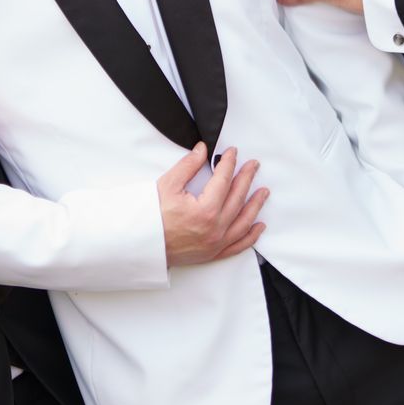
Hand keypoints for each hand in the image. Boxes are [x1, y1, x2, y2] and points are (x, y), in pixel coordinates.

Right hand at [157, 144, 267, 265]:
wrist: (139, 245)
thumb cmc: (151, 217)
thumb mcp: (167, 185)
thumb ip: (188, 166)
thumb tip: (202, 150)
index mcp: (205, 210)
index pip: (224, 181)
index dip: (229, 163)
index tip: (232, 153)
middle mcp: (215, 228)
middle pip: (237, 198)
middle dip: (247, 178)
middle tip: (253, 165)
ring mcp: (216, 243)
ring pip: (243, 222)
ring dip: (255, 205)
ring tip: (263, 191)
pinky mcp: (213, 254)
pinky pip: (238, 246)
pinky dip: (251, 236)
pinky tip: (259, 226)